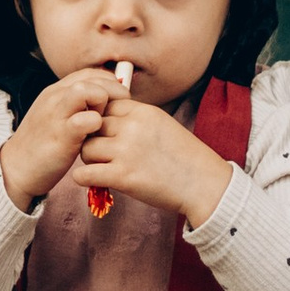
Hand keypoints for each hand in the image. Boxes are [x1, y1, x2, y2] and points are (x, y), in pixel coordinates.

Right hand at [0, 70, 117, 208]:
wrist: (16, 168)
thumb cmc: (42, 144)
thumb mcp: (57, 116)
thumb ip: (75, 106)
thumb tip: (105, 101)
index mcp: (56, 91)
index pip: (91, 73)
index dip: (110, 83)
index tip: (118, 101)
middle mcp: (55, 96)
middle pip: (94, 78)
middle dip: (114, 92)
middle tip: (119, 113)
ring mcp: (57, 114)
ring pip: (88, 90)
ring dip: (103, 104)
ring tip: (102, 122)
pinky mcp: (61, 135)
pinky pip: (86, 120)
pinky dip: (96, 126)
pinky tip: (94, 138)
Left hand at [76, 92, 232, 227]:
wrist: (205, 185)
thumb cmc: (185, 157)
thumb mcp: (162, 124)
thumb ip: (136, 119)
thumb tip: (107, 117)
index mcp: (143, 112)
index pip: (105, 105)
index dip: (102, 120)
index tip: (107, 135)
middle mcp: (132, 127)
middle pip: (91, 126)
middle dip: (93, 139)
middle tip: (102, 155)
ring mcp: (126, 152)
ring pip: (85, 149)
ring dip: (89, 160)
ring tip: (102, 169)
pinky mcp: (123, 177)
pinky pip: (84, 174)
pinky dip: (84, 178)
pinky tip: (94, 182)